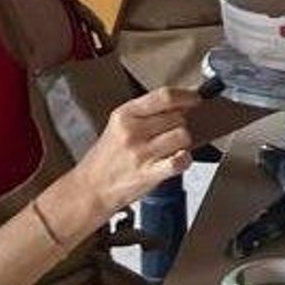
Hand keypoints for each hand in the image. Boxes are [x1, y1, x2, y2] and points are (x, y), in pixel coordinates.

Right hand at [73, 88, 198, 212]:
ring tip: (170, 148)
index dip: (186, 96)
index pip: (165, 96)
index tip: (195, 98)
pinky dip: (184, 159)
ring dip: (182, 143)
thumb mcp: (120, 125)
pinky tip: (177, 160)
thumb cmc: (108, 157)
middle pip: (178, 116)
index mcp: (125, 114)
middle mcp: (132, 131)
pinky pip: (180, 160)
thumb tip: (184, 99)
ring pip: (183, 136)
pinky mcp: (148, 173)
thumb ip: (149, 112)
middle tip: (168, 134)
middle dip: (179, 124)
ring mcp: (140, 153)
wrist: (90, 189)